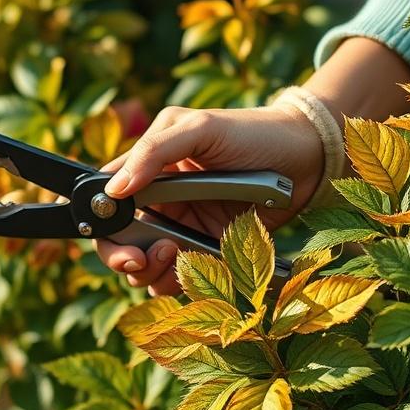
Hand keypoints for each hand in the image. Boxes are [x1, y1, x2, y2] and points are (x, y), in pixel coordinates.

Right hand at [93, 104, 323, 295]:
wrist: (308, 157)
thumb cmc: (252, 132)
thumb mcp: (200, 128)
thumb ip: (155, 151)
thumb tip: (114, 189)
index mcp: (148, 169)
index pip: (105, 202)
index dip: (101, 228)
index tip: (117, 241)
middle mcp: (160, 203)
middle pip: (121, 243)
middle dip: (125, 259)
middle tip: (140, 262)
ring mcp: (184, 229)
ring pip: (149, 267)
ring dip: (154, 273)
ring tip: (177, 255)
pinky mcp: (210, 252)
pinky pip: (184, 277)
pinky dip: (184, 281)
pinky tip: (200, 266)